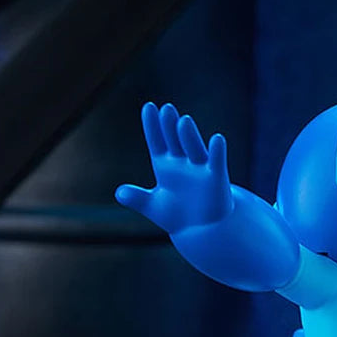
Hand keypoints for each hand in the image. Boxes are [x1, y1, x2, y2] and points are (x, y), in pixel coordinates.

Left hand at [116, 102, 233, 233]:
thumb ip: (136, 198)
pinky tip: (217, 139)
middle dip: (170, 126)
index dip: (152, 126)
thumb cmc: (177, 215)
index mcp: (164, 166)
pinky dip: (217, 152)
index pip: (157, 141)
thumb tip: (120, 193)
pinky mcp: (217, 179)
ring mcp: (200, 169)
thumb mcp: (152, 206)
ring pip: (193, 149)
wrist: (202, 230)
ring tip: (183, 121)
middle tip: (166, 109)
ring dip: (188, 136)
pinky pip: (217, 163)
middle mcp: (182, 163)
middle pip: (174, 141)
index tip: (148, 107)